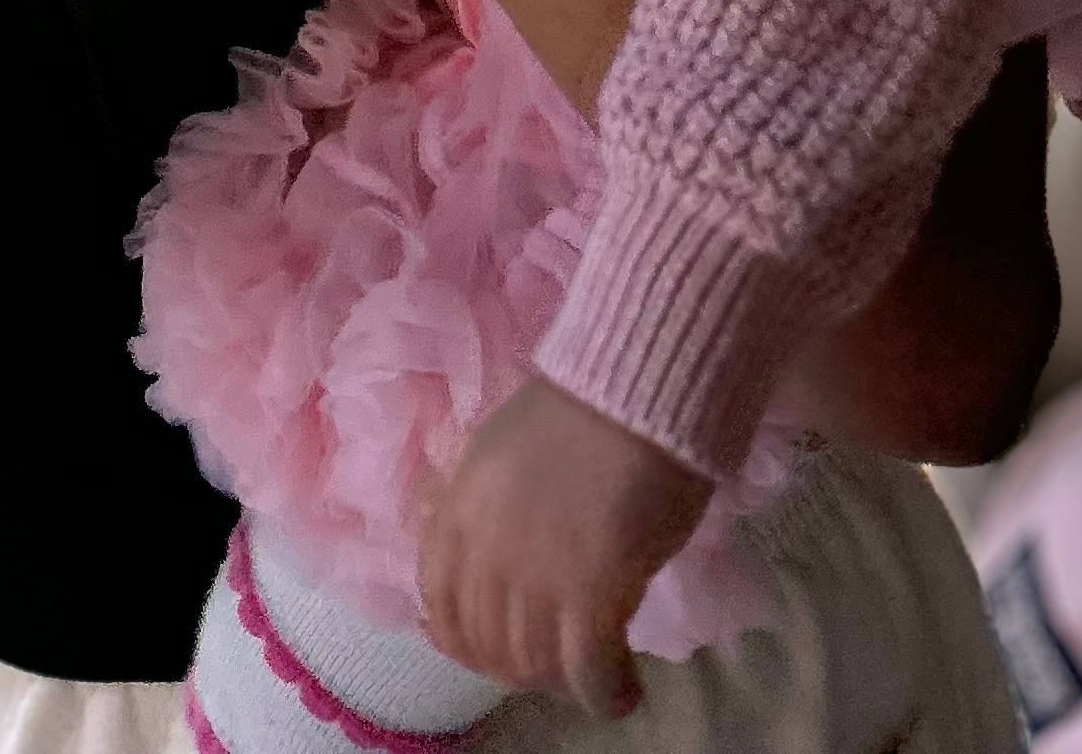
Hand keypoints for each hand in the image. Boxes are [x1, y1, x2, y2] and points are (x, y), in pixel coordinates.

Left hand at [415, 377, 712, 717]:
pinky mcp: (589, 596)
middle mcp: (486, 550)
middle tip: (555, 666)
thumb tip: (483, 555)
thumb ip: (485, 506)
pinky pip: (587, 672)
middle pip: (489, 641)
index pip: (440, 601)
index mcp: (459, 508)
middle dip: (520, 666)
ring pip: (535, 663)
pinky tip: (624, 690)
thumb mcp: (504, 449)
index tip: (492, 652)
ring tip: (592, 676)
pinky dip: (606, 693)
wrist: (641, 388)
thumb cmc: (585, 406)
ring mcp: (535, 577)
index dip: (464, 640)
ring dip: (563, 681)